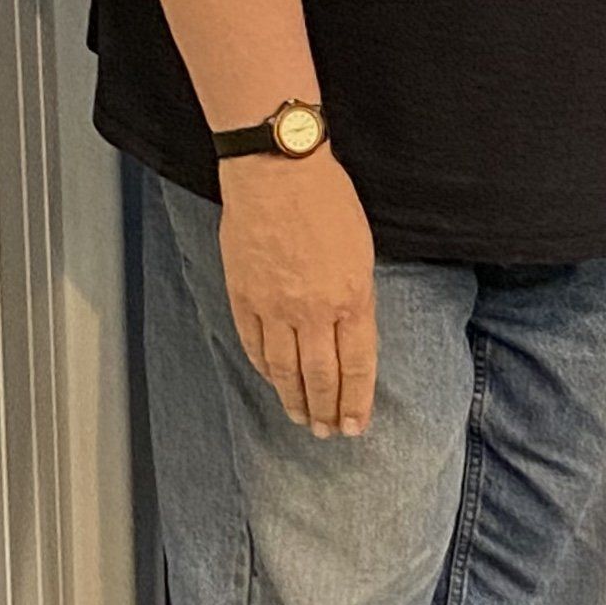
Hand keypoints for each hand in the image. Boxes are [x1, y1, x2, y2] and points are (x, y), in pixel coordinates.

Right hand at [219, 147, 377, 437]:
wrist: (276, 170)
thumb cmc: (327, 200)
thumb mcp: (361, 251)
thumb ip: (357, 297)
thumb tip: (351, 335)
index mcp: (351, 297)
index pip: (356, 365)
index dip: (356, 400)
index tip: (355, 426)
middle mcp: (312, 309)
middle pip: (320, 376)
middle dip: (325, 410)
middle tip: (326, 433)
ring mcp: (274, 305)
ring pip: (284, 368)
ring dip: (293, 398)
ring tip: (300, 418)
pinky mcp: (243, 295)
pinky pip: (254, 344)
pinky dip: (264, 368)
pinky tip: (272, 381)